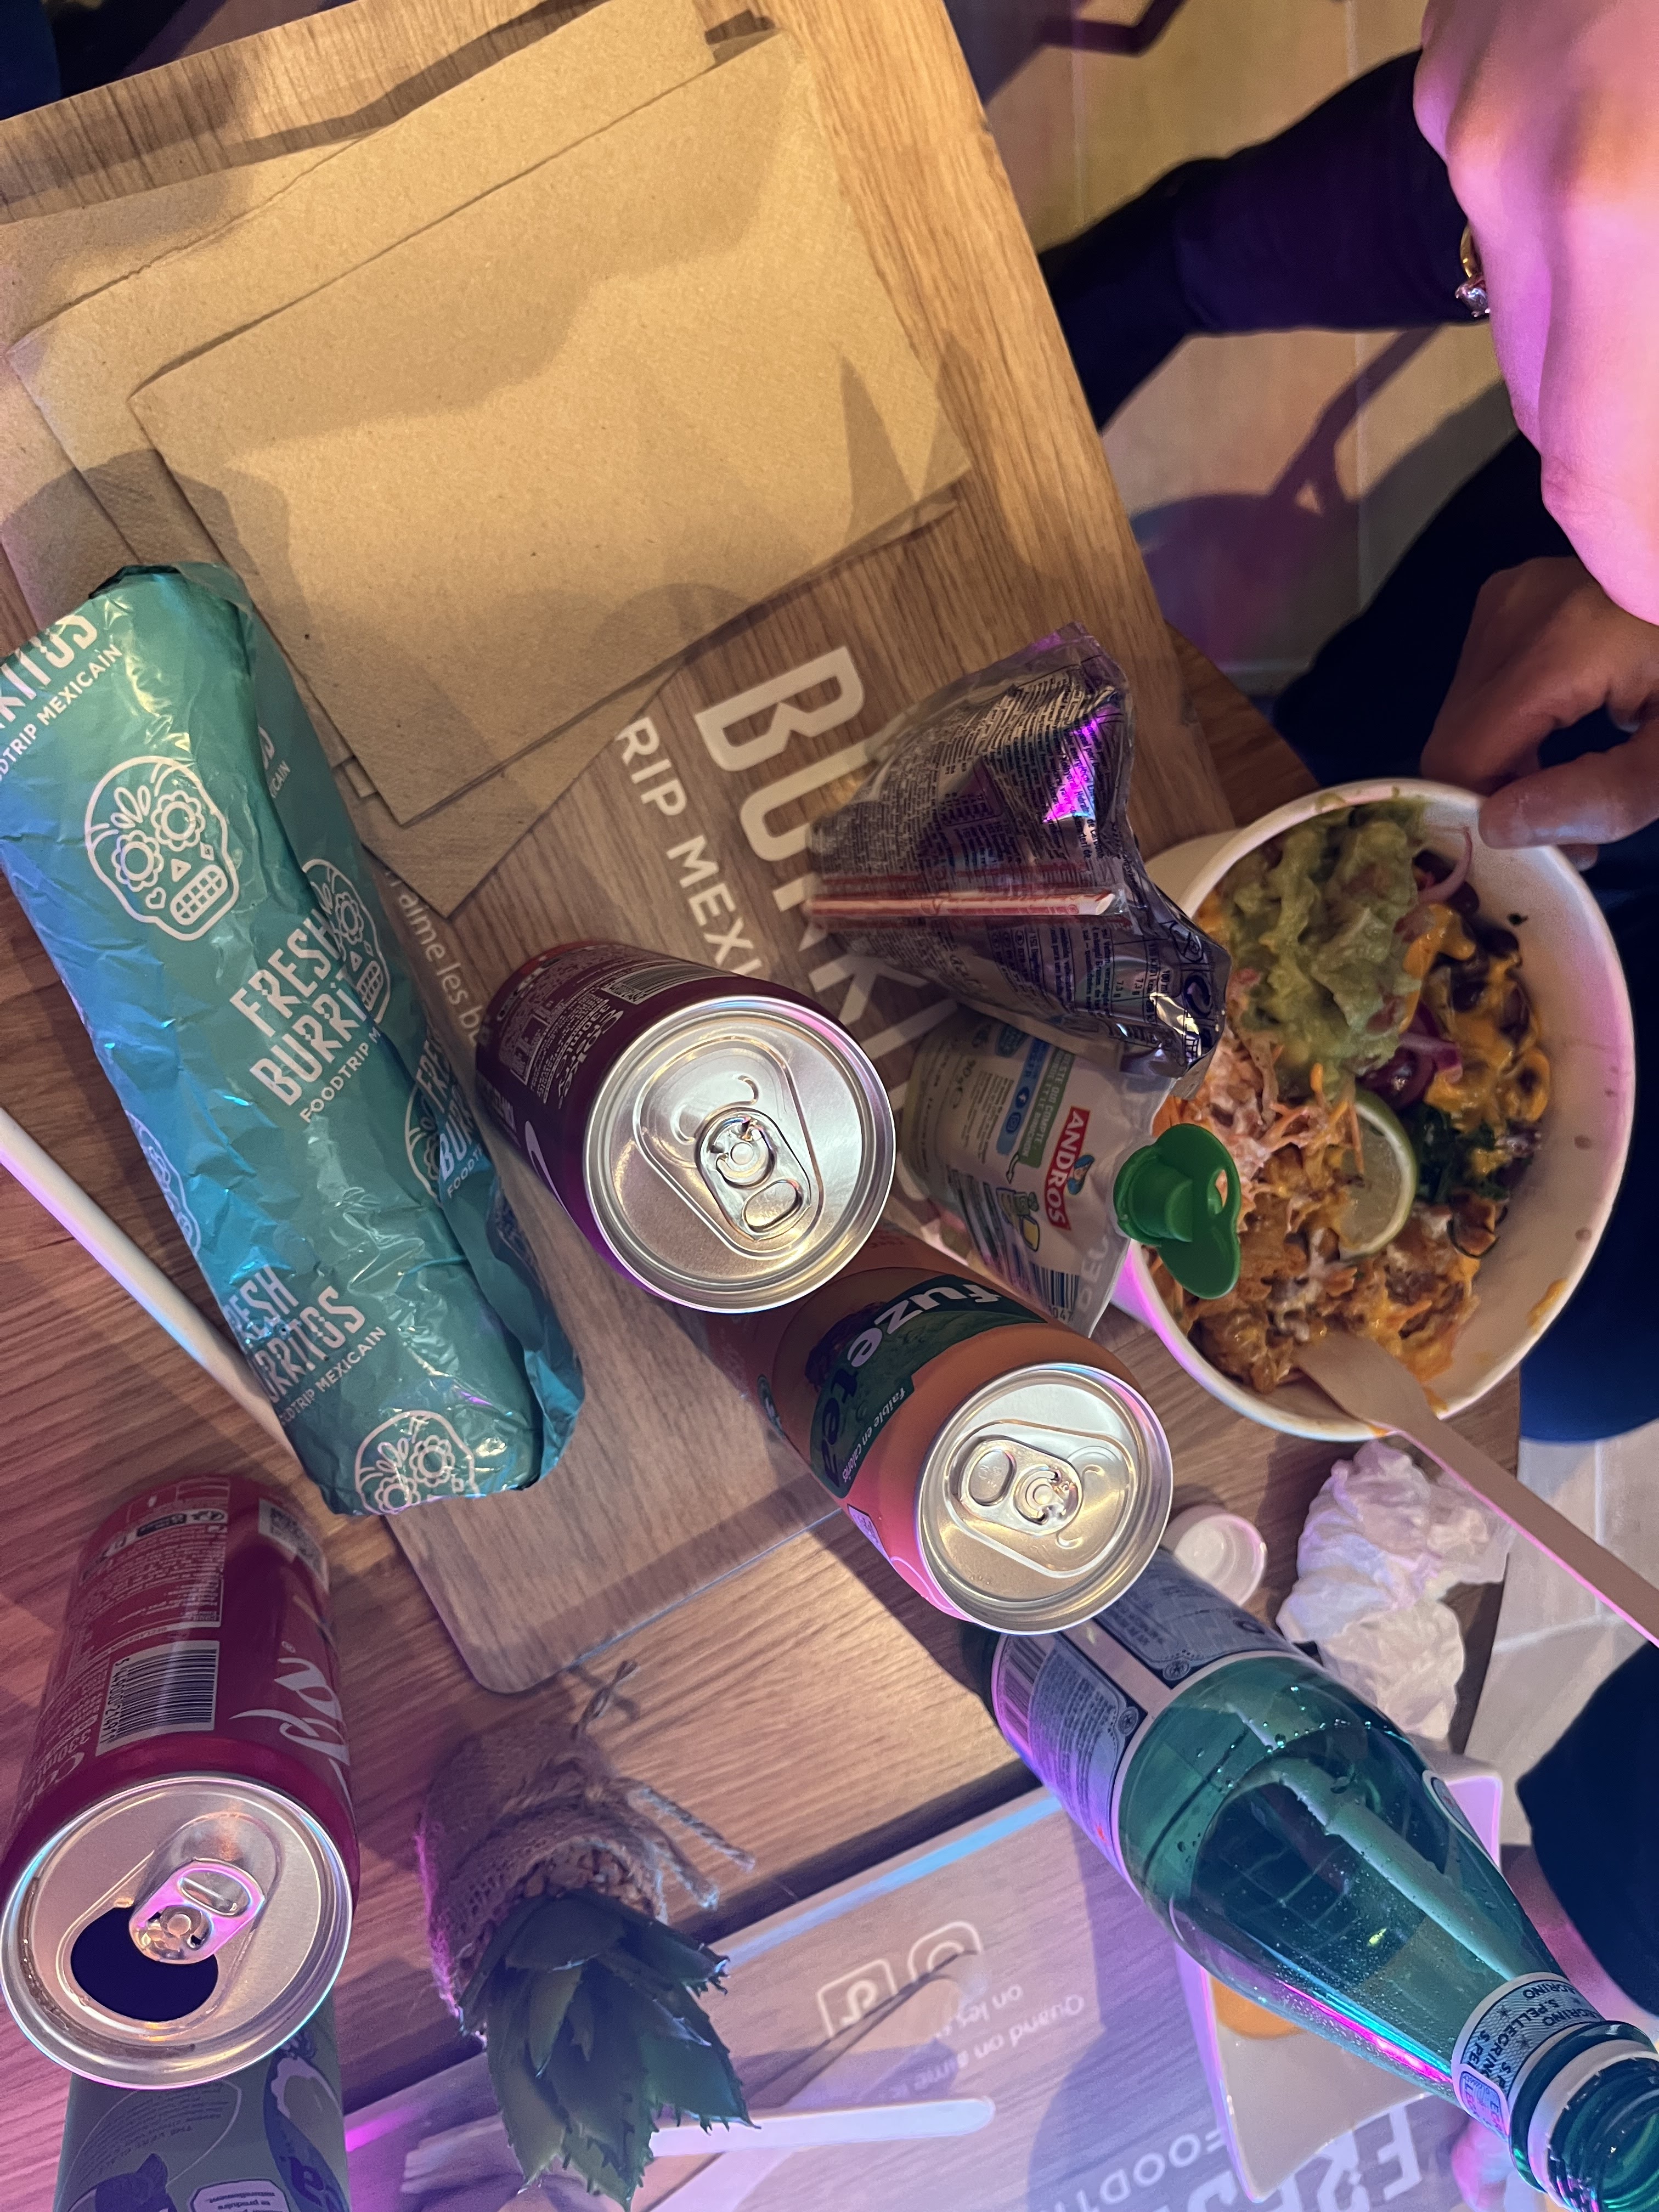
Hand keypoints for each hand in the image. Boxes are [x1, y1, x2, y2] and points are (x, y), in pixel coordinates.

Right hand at [1415, 0, 1658, 622]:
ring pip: (1538, 308)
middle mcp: (1530, 176)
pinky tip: (1658, 144)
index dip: (1646, 557)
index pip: (1605, 493)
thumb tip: (1645, 497)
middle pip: (1561, 418)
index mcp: (1637, 211)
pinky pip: (1516, 197)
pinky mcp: (1457, 51)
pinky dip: (1592, 213)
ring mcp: (1475, 105)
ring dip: (1620, 327)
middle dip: (1640, 441)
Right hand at [1420, 557, 1658, 865]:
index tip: (1547, 844)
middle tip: (1570, 821)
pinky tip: (1558, 726)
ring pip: (1461, 716)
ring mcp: (1506, 600)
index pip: (1462, 755)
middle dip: (1500, 792)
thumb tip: (1496, 828)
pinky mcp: (1507, 598)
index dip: (1484, 813)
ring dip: (1501, 761)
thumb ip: (1604, 797)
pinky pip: (1478, 684)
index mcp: (1558, 646)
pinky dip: (1506, 722)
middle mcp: (1512, 614)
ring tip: (1568, 773)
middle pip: (1457, 739)